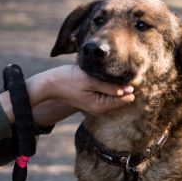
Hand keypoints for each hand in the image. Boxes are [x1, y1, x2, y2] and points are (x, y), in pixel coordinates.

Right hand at [0, 65, 134, 125]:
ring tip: (114, 73)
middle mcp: (101, 109)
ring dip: (117, 86)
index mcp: (101, 106)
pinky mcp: (93, 100)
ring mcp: (97, 106)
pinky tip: (106, 78)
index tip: (131, 74)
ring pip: (115, 96)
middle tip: (126, 71)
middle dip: (125, 87)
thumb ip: (110, 87)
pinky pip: (107, 95)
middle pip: (122, 98)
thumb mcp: (90, 81)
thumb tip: (129, 90)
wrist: (50, 84)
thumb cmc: (68, 80)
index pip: (126, 99)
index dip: (130, 87)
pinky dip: (109, 87)